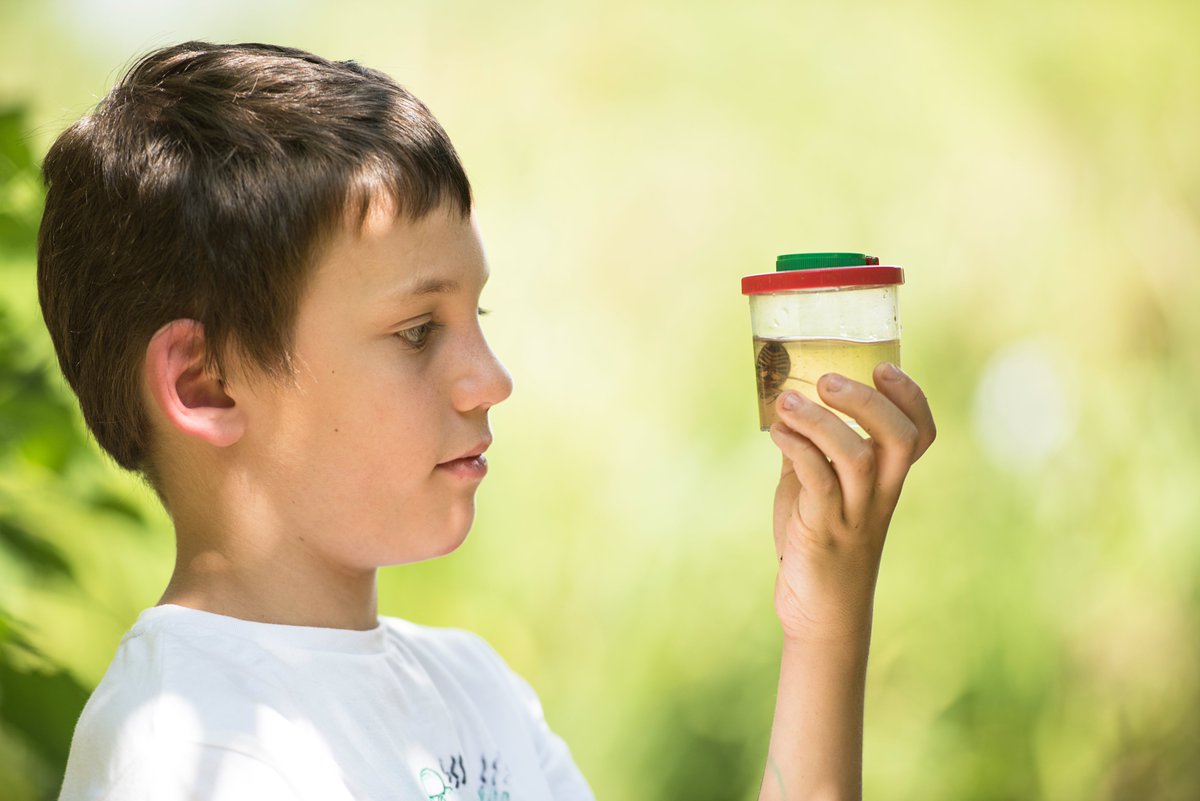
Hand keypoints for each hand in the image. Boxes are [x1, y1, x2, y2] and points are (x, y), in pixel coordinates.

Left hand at [769, 362, 934, 643]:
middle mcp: (879, 495)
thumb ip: (812, 450)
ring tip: (786, 400)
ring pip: (856, 457)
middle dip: (867, 402)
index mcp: (886, 481)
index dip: (911, 398)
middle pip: (898, 439)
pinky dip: (798, 450)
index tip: (883, 367)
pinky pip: (819, 483)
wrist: (820, 613)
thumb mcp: (817, 489)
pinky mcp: (824, 531)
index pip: (920, 434)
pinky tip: (778, 434)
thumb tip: (787, 406)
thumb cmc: (818, 543)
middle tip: (828, 379)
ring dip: (820, 421)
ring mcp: (854, 514)